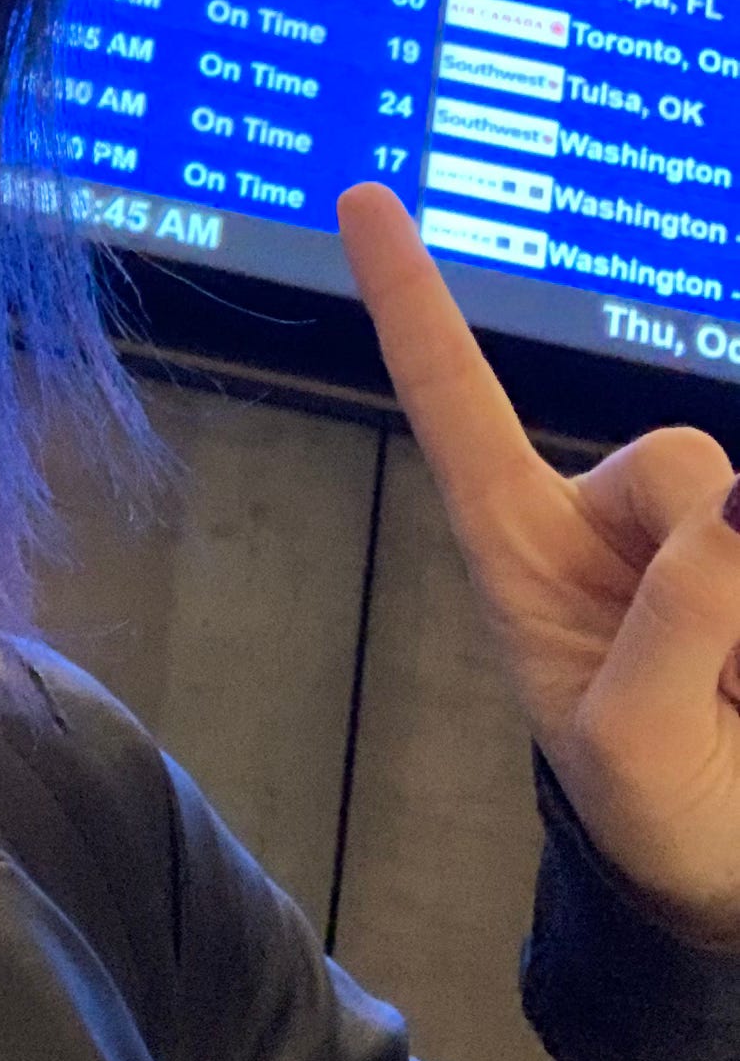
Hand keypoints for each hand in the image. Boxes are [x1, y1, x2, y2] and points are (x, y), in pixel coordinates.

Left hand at [337, 181, 739, 948]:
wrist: (732, 868)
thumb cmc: (654, 807)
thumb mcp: (628, 749)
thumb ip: (669, 633)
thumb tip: (737, 506)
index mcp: (518, 539)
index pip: (451, 397)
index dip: (407, 294)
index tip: (358, 192)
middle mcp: (605, 515)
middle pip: (672, 463)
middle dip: (714, 567)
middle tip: (721, 690)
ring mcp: (694, 532)